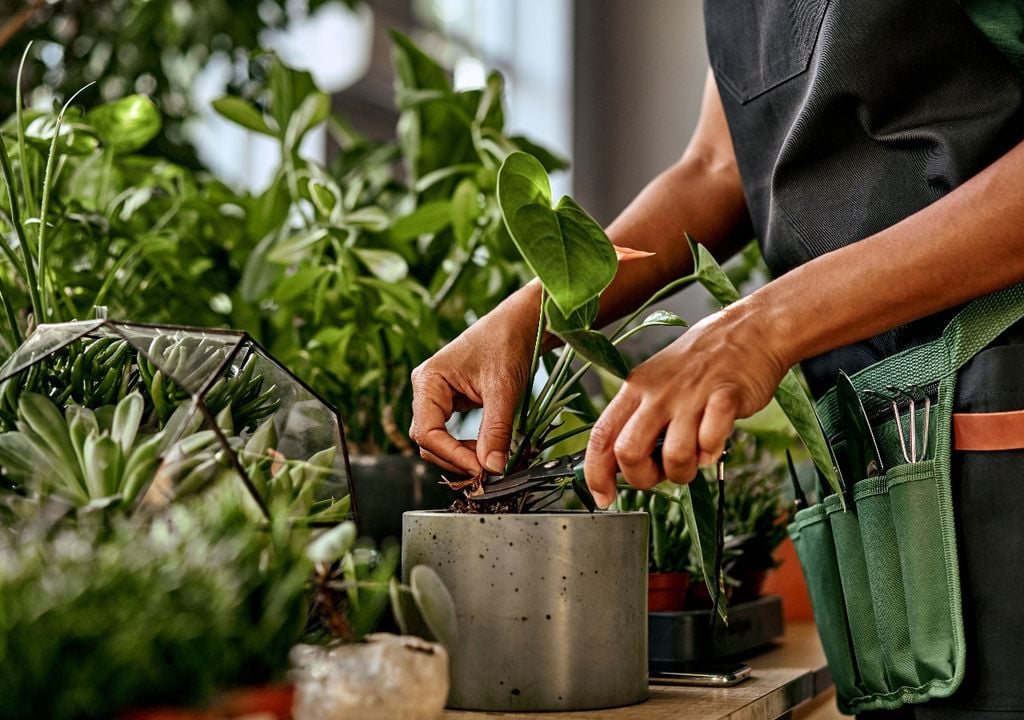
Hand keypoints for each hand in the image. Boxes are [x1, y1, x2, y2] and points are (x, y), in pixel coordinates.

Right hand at [409, 288, 540, 475]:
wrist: (521, 322)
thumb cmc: (508, 343)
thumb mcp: (503, 390)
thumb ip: (495, 431)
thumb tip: (492, 469)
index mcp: (428, 381)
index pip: (427, 433)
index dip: (452, 456)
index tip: (481, 469)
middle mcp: (426, 390)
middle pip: (427, 441)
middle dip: (455, 458)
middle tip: (489, 470)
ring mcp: (437, 396)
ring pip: (438, 440)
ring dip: (461, 455)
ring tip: (491, 460)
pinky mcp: (452, 401)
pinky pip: (450, 433)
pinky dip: (466, 446)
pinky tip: (487, 449)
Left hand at [583, 303, 786, 506]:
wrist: (749, 330)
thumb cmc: (700, 364)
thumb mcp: (656, 384)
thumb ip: (638, 420)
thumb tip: (622, 465)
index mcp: (634, 390)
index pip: (601, 437)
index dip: (596, 474)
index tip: (604, 497)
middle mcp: (657, 393)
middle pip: (628, 452)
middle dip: (642, 478)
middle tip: (661, 473)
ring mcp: (691, 395)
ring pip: (673, 455)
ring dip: (683, 472)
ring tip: (693, 460)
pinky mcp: (726, 397)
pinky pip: (711, 439)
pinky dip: (712, 452)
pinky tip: (714, 444)